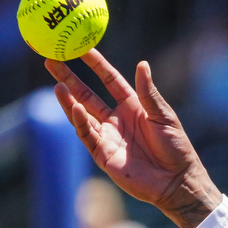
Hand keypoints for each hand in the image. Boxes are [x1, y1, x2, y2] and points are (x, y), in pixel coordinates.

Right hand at [46, 50, 221, 227]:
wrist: (177, 181)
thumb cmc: (177, 148)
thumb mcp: (164, 116)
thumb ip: (149, 93)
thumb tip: (142, 64)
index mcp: (132, 106)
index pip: (109, 80)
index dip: (95, 64)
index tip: (80, 46)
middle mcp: (117, 119)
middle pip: (87, 94)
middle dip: (69, 78)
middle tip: (50, 60)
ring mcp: (108, 136)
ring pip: (82, 114)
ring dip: (69, 100)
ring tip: (57, 83)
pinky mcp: (103, 154)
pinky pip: (88, 135)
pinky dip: (80, 121)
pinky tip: (74, 107)